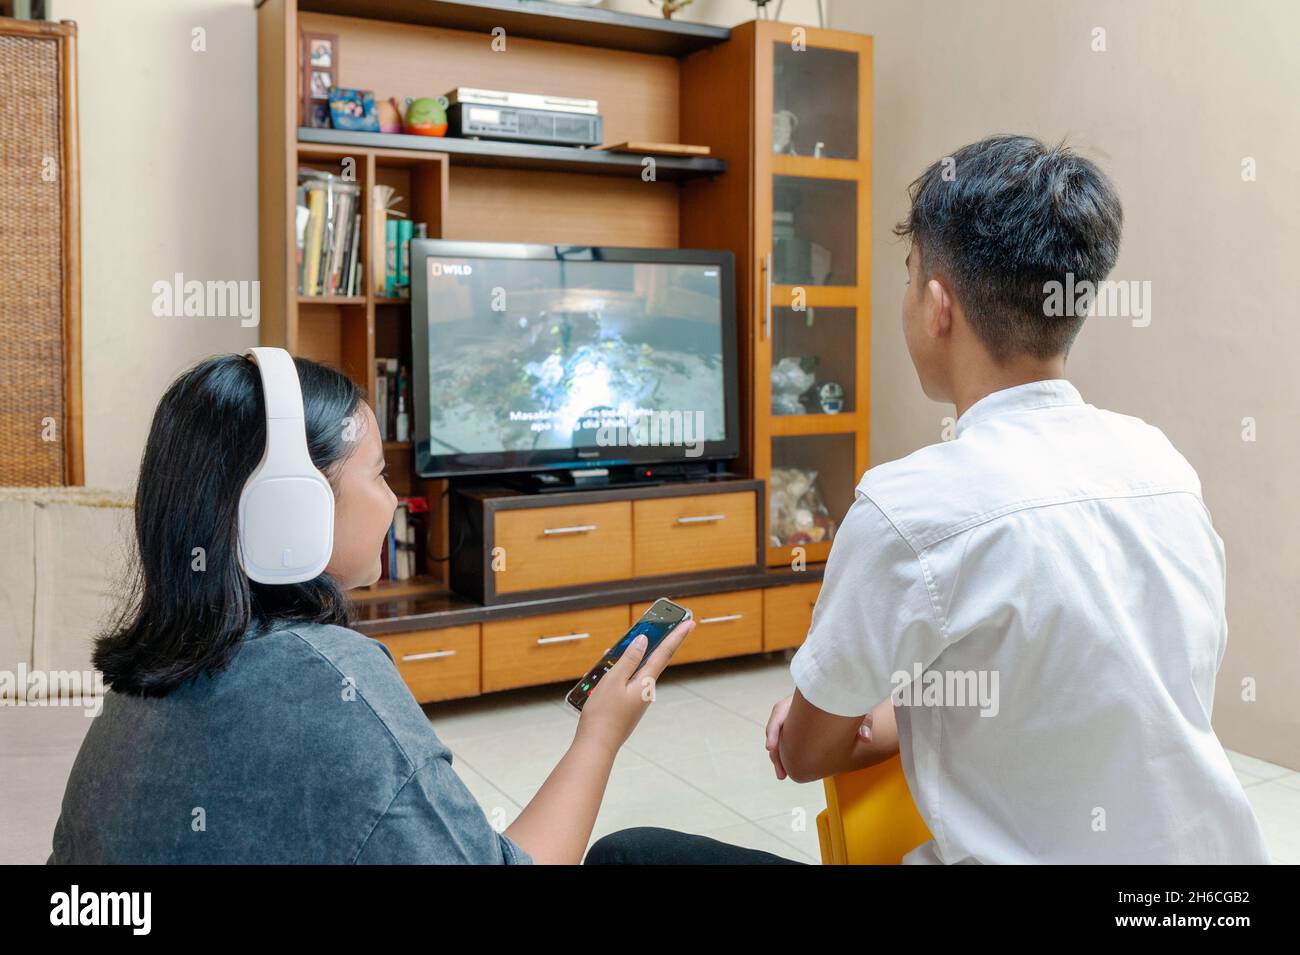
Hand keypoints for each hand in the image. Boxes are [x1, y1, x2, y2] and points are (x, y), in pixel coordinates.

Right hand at [575, 619, 693, 755]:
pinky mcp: (627, 705)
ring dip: (629, 657)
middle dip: (656, 642)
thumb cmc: (603, 714)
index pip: (664, 653)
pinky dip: (619, 671)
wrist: (596, 745)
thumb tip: (643, 641)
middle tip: (660, 624)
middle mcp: (645, 690)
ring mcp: (637, 699)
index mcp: (645, 683)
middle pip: (653, 659)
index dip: (676, 636)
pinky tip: (606, 668)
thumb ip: (629, 659)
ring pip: (636, 670)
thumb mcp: (613, 680)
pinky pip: (627, 681)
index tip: (690, 622)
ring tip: (616, 648)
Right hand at [766, 693, 872, 779]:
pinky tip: (788, 769)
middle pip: (776, 727)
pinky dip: (784, 754)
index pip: (780, 711)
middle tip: (780, 773)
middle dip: (775, 750)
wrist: (846, 693)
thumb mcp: (856, 707)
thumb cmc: (847, 698)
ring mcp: (794, 718)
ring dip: (778, 756)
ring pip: (779, 736)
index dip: (774, 729)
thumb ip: (863, 720)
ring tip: (782, 775)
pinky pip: (786, 740)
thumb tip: (867, 738)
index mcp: (802, 699)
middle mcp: (793, 708)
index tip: (770, 747)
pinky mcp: (797, 727)